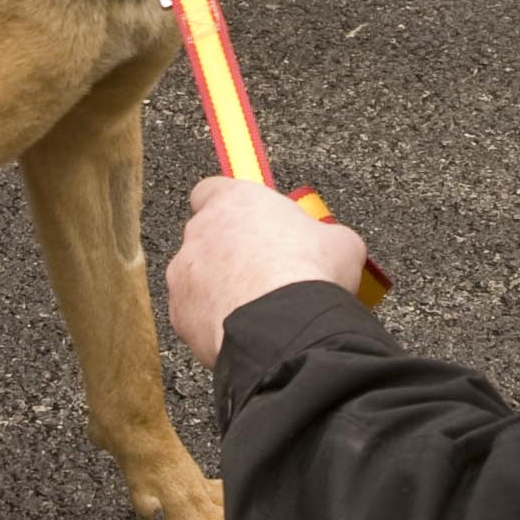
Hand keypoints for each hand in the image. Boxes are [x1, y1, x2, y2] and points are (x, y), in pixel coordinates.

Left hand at [166, 176, 366, 365]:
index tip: (251, 221)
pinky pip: (193, 313)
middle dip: (231, 252)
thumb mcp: (339, 242)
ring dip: (219, 287)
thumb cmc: (309, 275)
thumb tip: (331, 245)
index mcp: (235, 200)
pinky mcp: (180, 313)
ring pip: (198, 277)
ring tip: (256, 307)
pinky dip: (212, 320)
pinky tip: (242, 329)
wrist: (286, 327)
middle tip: (264, 272)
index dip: (232, 207)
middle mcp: (201, 230)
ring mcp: (185, 273)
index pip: (214, 189)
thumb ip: (321, 235)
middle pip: (208, 236)